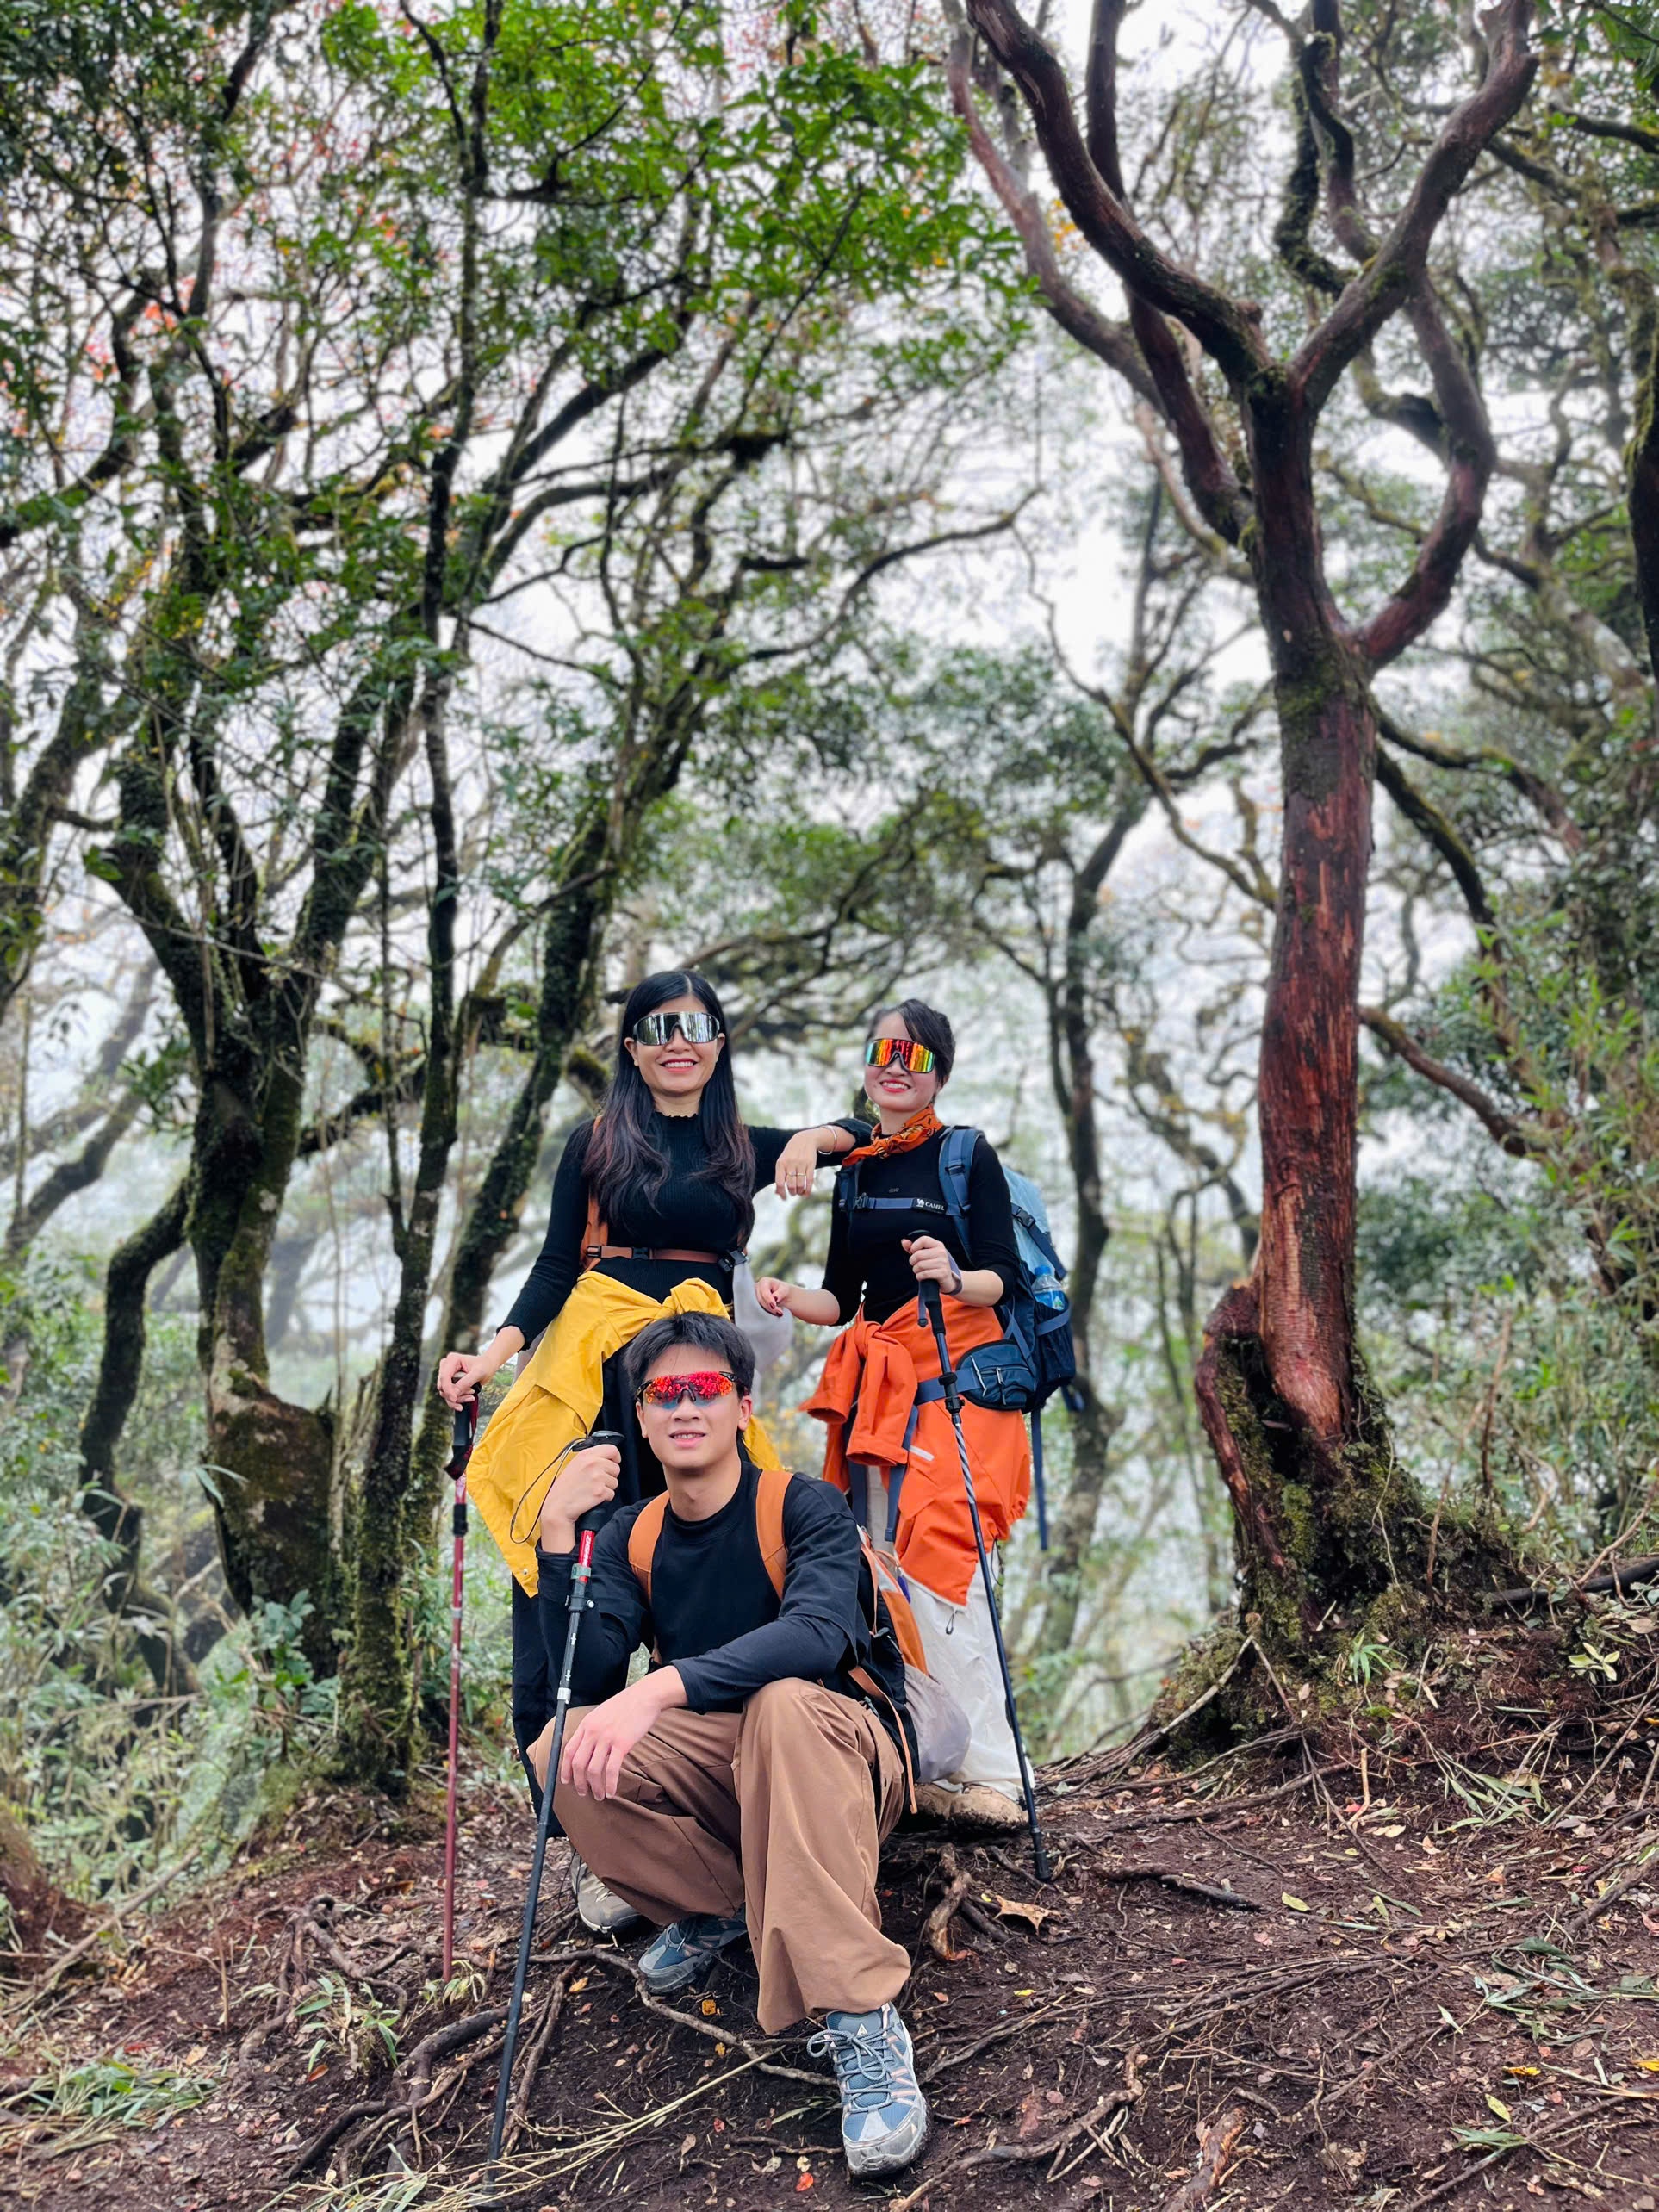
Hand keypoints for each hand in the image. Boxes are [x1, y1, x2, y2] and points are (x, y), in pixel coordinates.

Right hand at [437, 1349, 492, 1409]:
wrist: (487, 1366)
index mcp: (452, 1360)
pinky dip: (458, 1400)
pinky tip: (469, 1398)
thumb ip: (466, 1382)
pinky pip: (449, 1396)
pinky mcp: (449, 1383)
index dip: (448, 1389)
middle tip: (471, 1395)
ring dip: (458, 1398)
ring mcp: (446, 1375)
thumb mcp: (478, 1373)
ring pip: (445, 1393)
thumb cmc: (484, 1366)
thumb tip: (454, 1394)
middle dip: (455, 1394)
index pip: (444, 1377)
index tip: (454, 1399)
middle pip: (443, 1386)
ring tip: (472, 1396)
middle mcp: (446, 1367)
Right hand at [538, 1442, 620, 1552]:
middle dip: (610, 1476)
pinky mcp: (600, 1491)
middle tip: (597, 1482)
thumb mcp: (574, 1465)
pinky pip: (611, 1494)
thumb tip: (607, 1459)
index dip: (615, 1458)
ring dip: (607, 1487)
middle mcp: (593, 1463)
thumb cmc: (564, 1488)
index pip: (612, 1449)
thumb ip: (591, 1459)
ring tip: (592, 1490)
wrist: (557, 1507)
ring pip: (615, 1482)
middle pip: (616, 1468)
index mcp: (586, 1455)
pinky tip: (593, 1497)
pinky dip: (605, 1498)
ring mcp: (597, 1477)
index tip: (613, 1463)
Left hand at [561, 1669, 684, 1800]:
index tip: (567, 1781)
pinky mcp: (622, 1744)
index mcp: (586, 1724)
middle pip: (578, 1763)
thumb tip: (588, 1748)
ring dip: (595, 1787)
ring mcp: (607, 1738)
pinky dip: (609, 1784)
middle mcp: (593, 1731)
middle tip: (583, 1793)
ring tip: (599, 1795)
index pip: (568, 1750)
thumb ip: (593, 1729)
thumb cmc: (627, 1705)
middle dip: (578, 1782)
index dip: (565, 1769)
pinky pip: (611, 1770)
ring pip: (593, 1770)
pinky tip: (611, 1792)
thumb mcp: (602, 1713)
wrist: (645, 1696)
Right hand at [753, 1275, 794, 1317]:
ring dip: (769, 1311)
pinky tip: (774, 1314)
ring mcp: (755, 1295)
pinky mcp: (755, 1302)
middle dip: (770, 1307)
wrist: (783, 1295)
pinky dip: (767, 1312)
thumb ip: (780, 1293)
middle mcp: (757, 1287)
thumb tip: (775, 1298)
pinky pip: (758, 1309)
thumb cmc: (783, 1290)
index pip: (764, 1292)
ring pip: (759, 1306)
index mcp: (764, 1281)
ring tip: (779, 1313)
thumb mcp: (785, 1290)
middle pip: (761, 1300)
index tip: (774, 1306)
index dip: (768, 1299)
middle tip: (780, 1313)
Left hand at [773, 1130, 823, 1198]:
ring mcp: (801, 1163)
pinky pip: (809, 1180)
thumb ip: (780, 1177)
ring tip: (800, 1192)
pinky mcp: (811, 1164)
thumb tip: (777, 1193)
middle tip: (793, 1193)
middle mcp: (790, 1163)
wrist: (804, 1140)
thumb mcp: (782, 1162)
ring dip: (800, 1192)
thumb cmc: (791, 1154)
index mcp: (781, 1164)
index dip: (781, 1193)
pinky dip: (808, 1189)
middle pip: (791, 1185)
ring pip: (800, 1184)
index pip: (779, 1182)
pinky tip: (806, 1192)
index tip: (784, 1198)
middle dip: (792, 1192)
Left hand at [903, 1235, 960, 1291]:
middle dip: (912, 1261)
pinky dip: (919, 1276)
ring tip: (918, 1271)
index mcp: (938, 1245)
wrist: (947, 1279)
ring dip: (915, 1270)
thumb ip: (913, 1248)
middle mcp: (942, 1252)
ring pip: (920, 1265)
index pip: (923, 1240)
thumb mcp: (925, 1254)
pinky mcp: (943, 1273)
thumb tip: (904, 1242)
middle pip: (918, 1254)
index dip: (914, 1246)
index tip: (913, 1252)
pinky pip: (924, 1274)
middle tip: (915, 1264)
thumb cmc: (933, 1265)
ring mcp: (943, 1263)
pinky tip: (921, 1276)